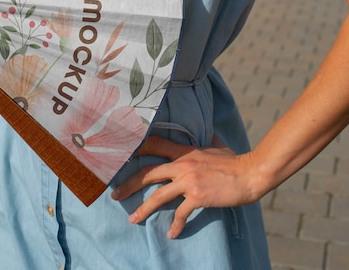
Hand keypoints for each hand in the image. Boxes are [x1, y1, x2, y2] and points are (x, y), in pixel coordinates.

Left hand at [111, 135, 257, 238]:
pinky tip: (172, 234)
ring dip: (143, 209)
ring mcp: (189, 180)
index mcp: (185, 150)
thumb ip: (206, 139)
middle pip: (148, 172)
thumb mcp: (216, 144)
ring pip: (158, 195)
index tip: (121, 156)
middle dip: (129, 184)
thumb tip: (206, 130)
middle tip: (115, 195)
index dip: (136, 148)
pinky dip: (175, 225)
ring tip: (132, 219)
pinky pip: (180, 213)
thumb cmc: (235, 159)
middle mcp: (182, 164)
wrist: (249, 173)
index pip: (154, 145)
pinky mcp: (198, 196)